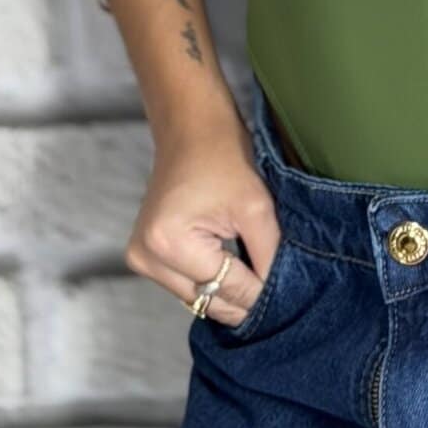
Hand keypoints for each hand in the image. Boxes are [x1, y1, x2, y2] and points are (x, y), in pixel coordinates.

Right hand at [125, 109, 281, 326]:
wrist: (191, 127)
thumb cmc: (222, 155)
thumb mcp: (256, 206)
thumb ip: (267, 256)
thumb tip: (275, 296)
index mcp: (169, 244)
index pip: (224, 288)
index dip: (259, 292)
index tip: (287, 293)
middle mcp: (147, 257)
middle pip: (206, 300)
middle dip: (242, 295)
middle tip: (274, 286)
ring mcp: (141, 258)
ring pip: (196, 297)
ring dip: (225, 289)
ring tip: (251, 268)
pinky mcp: (144, 256)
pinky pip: (184, 284)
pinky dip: (209, 279)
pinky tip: (230, 264)